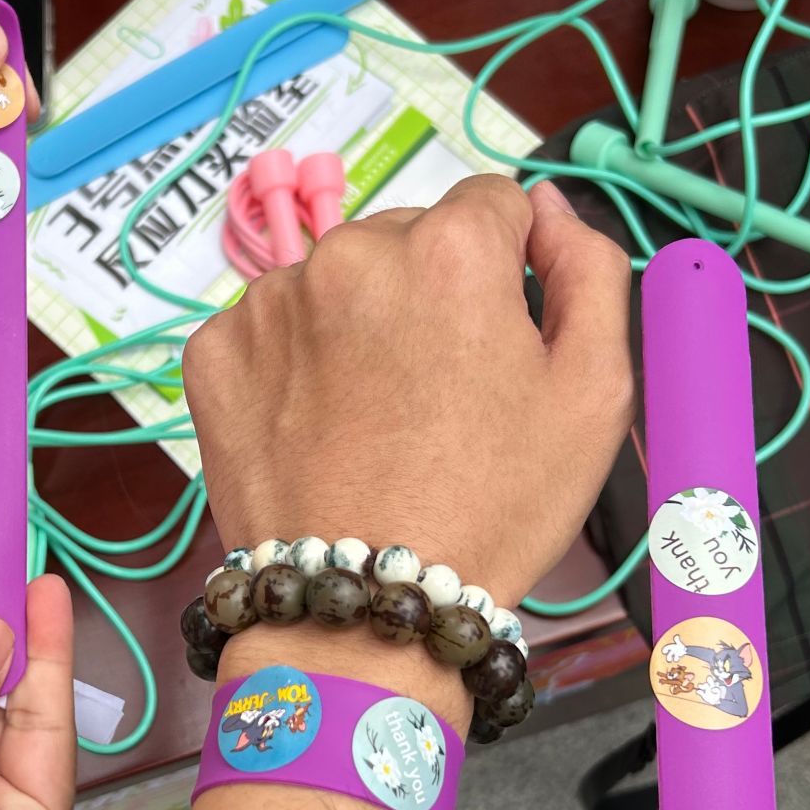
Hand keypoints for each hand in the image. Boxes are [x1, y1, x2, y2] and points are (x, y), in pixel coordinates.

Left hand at [181, 176, 633, 604]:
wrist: (365, 603)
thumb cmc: (492, 508)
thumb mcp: (594, 394)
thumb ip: (590, 271)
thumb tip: (547, 207)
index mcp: (450, 250)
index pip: (492, 206)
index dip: (508, 270)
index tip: (500, 339)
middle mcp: (351, 254)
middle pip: (408, 239)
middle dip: (430, 294)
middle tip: (441, 395)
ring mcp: (271, 302)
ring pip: (337, 282)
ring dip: (359, 325)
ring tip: (377, 420)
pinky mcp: (216, 352)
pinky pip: (271, 329)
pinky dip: (296, 364)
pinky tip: (323, 428)